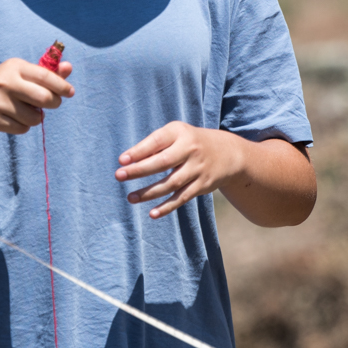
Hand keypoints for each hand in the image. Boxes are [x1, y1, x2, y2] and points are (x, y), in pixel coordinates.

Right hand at [0, 58, 73, 147]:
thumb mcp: (17, 75)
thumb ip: (44, 73)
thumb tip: (68, 67)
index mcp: (14, 67)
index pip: (45, 75)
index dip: (61, 86)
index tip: (70, 92)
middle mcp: (5, 81)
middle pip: (44, 98)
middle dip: (52, 104)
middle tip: (48, 105)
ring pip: (34, 117)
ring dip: (34, 118)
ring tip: (23, 113)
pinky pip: (22, 128)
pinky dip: (22, 127)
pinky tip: (11, 120)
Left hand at [115, 121, 242, 218]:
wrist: (228, 153)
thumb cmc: (190, 142)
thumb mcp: (176, 135)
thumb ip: (155, 145)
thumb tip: (128, 161)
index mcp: (180, 133)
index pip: (157, 141)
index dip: (139, 151)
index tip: (121, 160)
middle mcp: (190, 150)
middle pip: (162, 162)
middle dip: (139, 170)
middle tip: (119, 176)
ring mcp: (197, 169)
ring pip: (170, 183)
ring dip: (149, 192)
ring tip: (130, 198)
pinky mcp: (201, 186)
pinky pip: (182, 198)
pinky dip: (167, 207)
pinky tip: (152, 214)